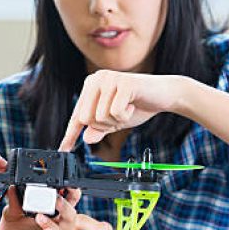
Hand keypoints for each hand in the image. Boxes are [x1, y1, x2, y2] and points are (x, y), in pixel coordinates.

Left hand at [0, 187, 80, 229]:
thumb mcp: (12, 213)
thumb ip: (14, 201)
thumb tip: (13, 187)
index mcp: (53, 213)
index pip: (69, 201)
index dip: (72, 193)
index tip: (68, 186)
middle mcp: (56, 226)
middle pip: (71, 216)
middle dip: (66, 207)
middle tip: (56, 200)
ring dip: (53, 223)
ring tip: (39, 216)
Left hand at [59, 70, 181, 150]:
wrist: (166, 94)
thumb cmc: (138, 105)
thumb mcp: (115, 121)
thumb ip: (100, 129)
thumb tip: (86, 138)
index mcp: (90, 86)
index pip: (77, 115)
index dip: (70, 134)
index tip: (63, 150)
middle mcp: (96, 79)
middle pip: (86, 118)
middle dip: (103, 126)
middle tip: (118, 117)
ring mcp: (109, 79)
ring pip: (99, 117)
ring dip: (116, 121)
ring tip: (127, 109)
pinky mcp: (123, 82)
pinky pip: (115, 112)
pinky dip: (125, 116)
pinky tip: (132, 105)